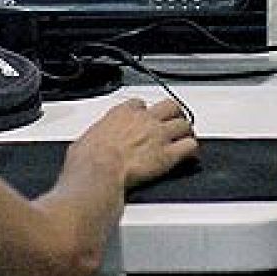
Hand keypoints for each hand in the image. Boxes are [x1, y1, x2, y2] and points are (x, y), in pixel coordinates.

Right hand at [71, 97, 198, 188]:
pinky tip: (189, 154)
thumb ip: (95, 137)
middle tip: (174, 121)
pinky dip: (191, 149)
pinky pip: (189, 146)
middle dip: (174, 113)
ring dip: (185, 131)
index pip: (140, 103)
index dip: (145, 111)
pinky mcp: (168, 155)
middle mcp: (144, 120)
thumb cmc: (88, 160)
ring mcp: (159, 135)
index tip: (145, 117)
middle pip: (170, 106)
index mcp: (122, 114)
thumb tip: (87, 146)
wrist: (98, 173)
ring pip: (184, 123)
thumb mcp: (85, 140)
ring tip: (185, 137)